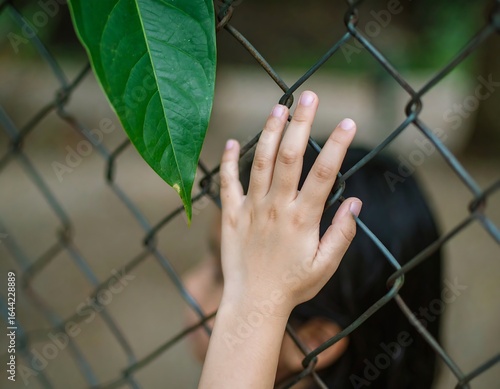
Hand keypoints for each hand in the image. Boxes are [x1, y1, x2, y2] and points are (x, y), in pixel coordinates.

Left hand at [218, 90, 361, 316]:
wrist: (253, 303)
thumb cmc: (293, 286)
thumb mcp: (326, 266)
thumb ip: (342, 233)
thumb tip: (356, 202)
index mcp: (303, 218)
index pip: (324, 173)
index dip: (338, 145)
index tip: (349, 121)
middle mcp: (276, 207)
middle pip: (289, 157)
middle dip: (301, 123)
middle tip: (310, 95)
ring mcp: (251, 209)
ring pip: (259, 162)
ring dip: (268, 131)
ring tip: (279, 105)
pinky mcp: (231, 216)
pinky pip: (227, 184)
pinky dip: (227, 162)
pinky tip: (230, 142)